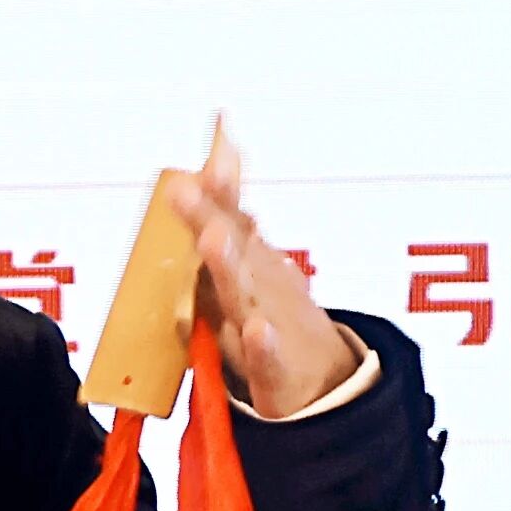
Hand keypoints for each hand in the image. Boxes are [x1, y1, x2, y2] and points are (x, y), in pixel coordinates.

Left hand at [162, 141, 362, 416]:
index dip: (219, 176)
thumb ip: (230, 214)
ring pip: (242, 295)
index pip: (231, 213)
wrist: (326, 386)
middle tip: (185, 185)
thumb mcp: (254, 265)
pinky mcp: (275, 370)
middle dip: (209, 214)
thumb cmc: (279, 320)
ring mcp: (269, 324)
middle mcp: (259, 285)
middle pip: (231, 246)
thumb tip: (217, 157)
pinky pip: (265, 357)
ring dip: (228, 266)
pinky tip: (257, 329)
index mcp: (250, 261)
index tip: (220, 125)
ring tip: (213, 239)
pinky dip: (262, 344)